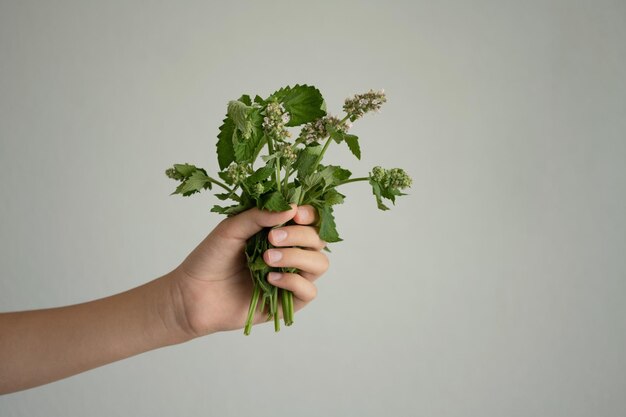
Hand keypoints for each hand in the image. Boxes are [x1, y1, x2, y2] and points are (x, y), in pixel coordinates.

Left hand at [169, 205, 327, 335]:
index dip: (310, 215)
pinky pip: (308, 291)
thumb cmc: (209, 258)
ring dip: (298, 257)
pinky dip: (293, 282)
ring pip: (319, 264)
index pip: (310, 220)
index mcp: (280, 232)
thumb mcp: (231, 229)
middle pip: (318, 240)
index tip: (296, 213)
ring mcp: (291, 278)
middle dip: (300, 236)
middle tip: (273, 238)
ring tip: (268, 259)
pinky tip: (271, 279)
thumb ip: (259, 216)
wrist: (191, 294)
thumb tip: (291, 208)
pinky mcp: (287, 303)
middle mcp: (290, 253)